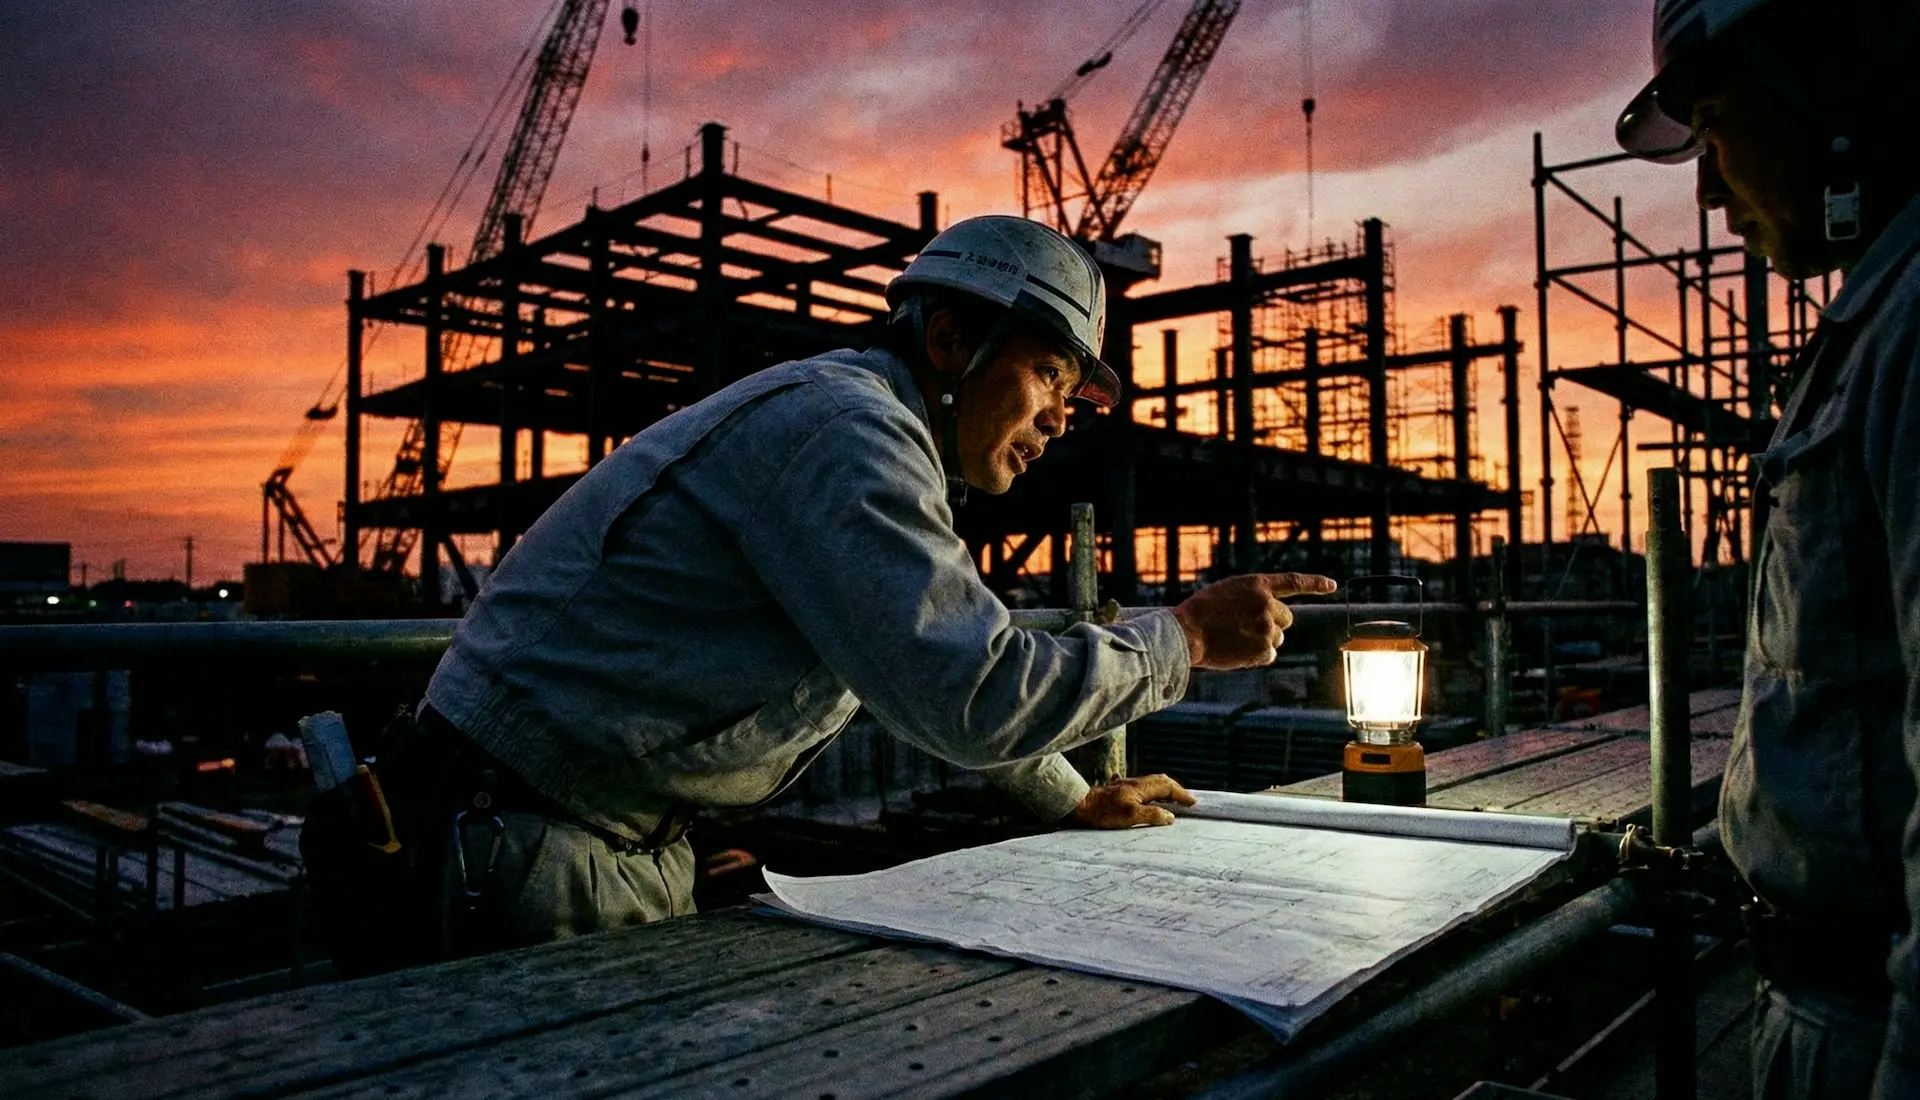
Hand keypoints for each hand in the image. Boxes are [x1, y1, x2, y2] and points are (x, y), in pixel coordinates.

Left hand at [1069, 773, 1195, 827]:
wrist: (1079, 806)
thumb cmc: (1103, 812)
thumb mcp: (1130, 817)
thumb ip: (1152, 816)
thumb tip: (1170, 817)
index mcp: (1140, 788)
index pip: (1167, 787)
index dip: (1181, 794)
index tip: (1192, 802)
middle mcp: (1134, 783)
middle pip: (1160, 780)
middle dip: (1175, 788)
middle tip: (1185, 799)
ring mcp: (1124, 786)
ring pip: (1150, 782)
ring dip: (1163, 789)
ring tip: (1170, 798)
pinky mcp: (1116, 790)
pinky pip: (1140, 787)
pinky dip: (1150, 791)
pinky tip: (1145, 796)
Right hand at [1171, 572, 1337, 669]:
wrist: (1186, 633)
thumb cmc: (1201, 612)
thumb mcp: (1227, 592)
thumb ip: (1253, 599)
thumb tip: (1273, 619)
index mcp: (1257, 585)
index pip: (1293, 582)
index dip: (1315, 584)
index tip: (1332, 586)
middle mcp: (1267, 604)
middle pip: (1286, 619)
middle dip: (1272, 624)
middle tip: (1246, 627)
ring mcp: (1266, 628)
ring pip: (1277, 638)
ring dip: (1262, 640)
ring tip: (1235, 638)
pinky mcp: (1263, 649)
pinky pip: (1269, 655)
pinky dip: (1255, 656)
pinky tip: (1236, 650)